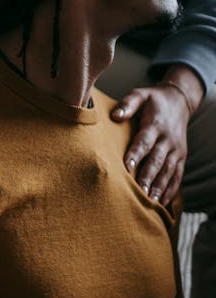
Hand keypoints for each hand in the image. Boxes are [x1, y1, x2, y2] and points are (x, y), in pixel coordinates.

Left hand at [111, 64, 203, 205]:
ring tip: (149, 203)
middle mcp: (168, 140)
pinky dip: (171, 190)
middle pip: (157, 161)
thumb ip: (127, 104)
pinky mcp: (181, 157)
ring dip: (159, 187)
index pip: (144, 142)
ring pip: (168, 171)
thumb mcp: (140, 94)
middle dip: (147, 177)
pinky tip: (162, 202)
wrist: (179, 101)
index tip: (126, 168)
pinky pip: (177, 176)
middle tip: (138, 193)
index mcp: (156, 125)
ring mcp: (176, 150)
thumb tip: (115, 116)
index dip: (135, 155)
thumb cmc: (153, 100)